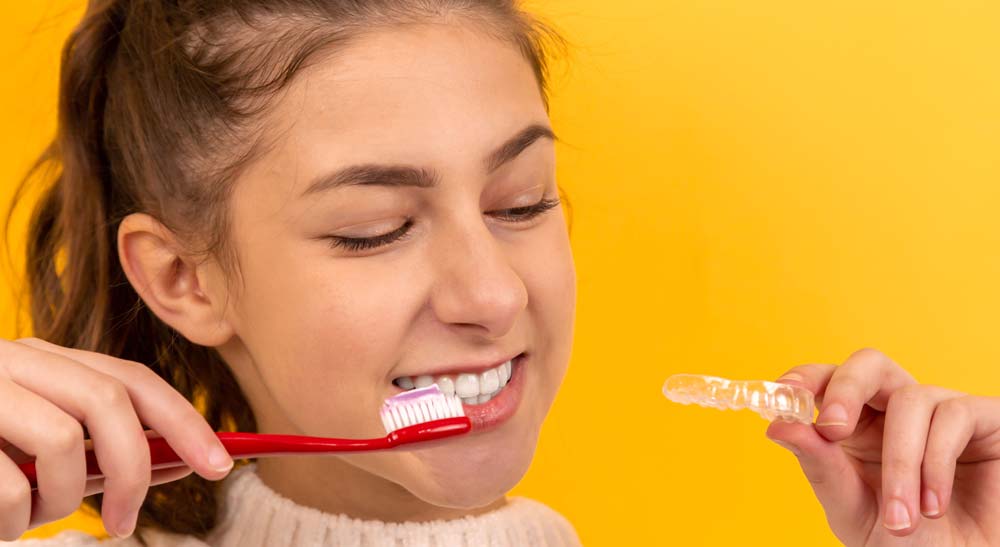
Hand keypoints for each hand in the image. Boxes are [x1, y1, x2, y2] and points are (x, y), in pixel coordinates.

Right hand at [0, 337, 233, 539]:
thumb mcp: (38, 452)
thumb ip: (102, 456)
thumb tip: (180, 462)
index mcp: (46, 362)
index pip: (133, 380)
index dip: (184, 421)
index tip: (220, 465)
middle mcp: (18, 359)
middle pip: (109, 399)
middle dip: (134, 468)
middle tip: (126, 523)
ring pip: (62, 440)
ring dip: (61, 498)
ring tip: (31, 517)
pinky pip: (11, 486)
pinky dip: (14, 518)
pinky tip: (1, 522)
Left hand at [766, 348, 999, 546]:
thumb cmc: (911, 543)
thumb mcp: (853, 508)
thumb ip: (820, 467)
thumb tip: (778, 426)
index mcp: (857, 426)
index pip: (828, 381)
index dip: (805, 377)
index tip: (785, 393)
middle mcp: (897, 411)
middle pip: (869, 364)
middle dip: (845, 389)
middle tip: (833, 429)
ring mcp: (942, 411)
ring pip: (910, 400)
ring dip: (900, 462)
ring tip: (901, 518)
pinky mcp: (984, 418)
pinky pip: (953, 415)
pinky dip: (935, 464)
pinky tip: (934, 505)